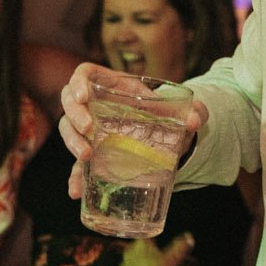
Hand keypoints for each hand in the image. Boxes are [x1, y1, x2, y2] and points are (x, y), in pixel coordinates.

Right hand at [61, 63, 207, 197]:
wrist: (168, 136)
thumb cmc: (166, 114)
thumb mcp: (180, 110)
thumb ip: (192, 111)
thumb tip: (196, 121)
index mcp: (112, 85)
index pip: (84, 74)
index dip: (78, 82)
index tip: (83, 96)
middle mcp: (95, 104)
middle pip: (69, 102)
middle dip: (74, 115)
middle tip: (88, 129)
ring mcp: (91, 129)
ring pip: (68, 130)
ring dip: (72, 142)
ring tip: (86, 156)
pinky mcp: (93, 153)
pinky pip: (77, 164)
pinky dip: (76, 177)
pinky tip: (76, 191)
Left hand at [121, 231, 194, 265]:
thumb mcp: (175, 257)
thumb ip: (182, 245)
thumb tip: (189, 236)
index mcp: (142, 243)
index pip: (147, 237)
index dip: (153, 241)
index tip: (157, 245)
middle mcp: (130, 251)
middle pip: (138, 248)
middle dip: (145, 251)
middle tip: (154, 257)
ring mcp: (125, 264)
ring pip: (132, 259)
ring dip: (138, 262)